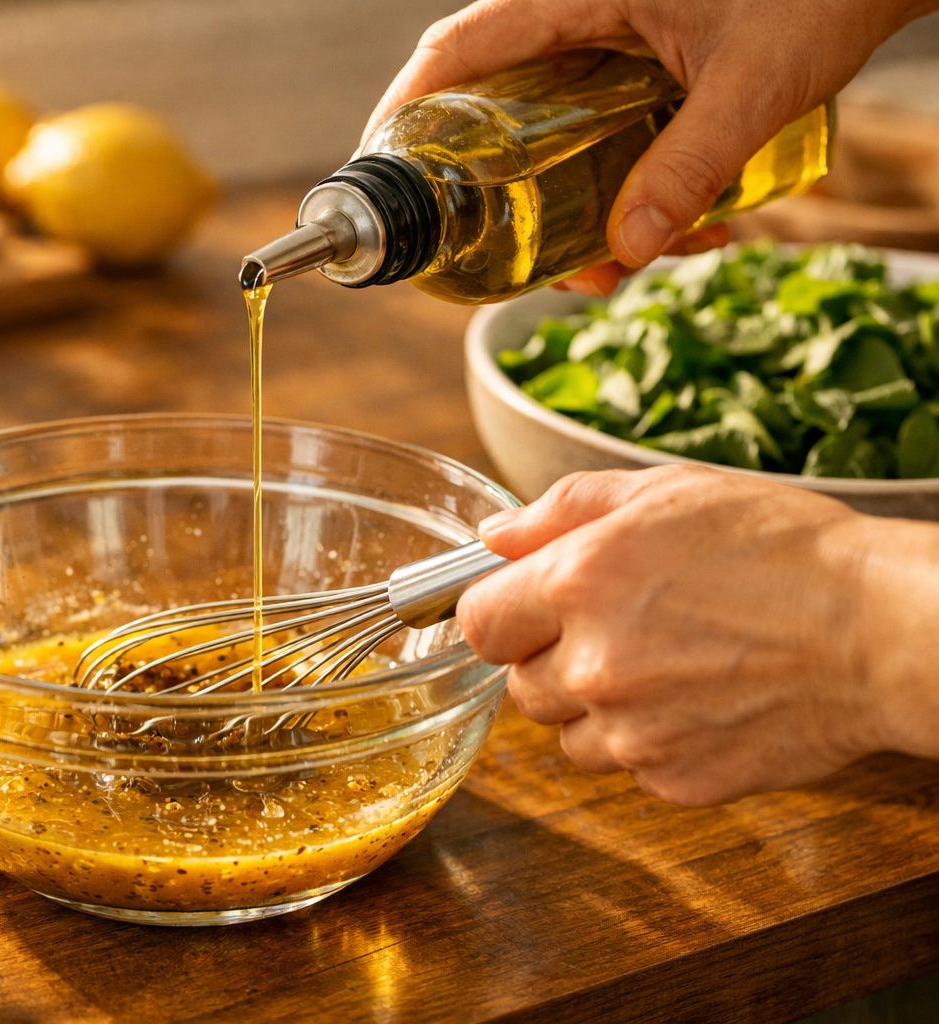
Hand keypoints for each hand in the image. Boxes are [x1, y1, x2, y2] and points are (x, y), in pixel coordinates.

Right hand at [364, 0, 937, 288]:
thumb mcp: (755, 83)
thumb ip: (690, 166)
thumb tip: (628, 252)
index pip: (456, 51)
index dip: (405, 116)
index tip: (386, 181)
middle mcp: (580, 13)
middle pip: (493, 105)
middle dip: (505, 197)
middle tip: (530, 262)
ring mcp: (612, 39)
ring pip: (552, 131)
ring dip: (578, 208)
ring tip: (628, 262)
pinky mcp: (645, 63)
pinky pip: (605, 132)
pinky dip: (627, 186)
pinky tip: (686, 226)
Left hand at [456, 466, 938, 804]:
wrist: (880, 632)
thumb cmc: (782, 550)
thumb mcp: (667, 492)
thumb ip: (562, 509)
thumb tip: (495, 535)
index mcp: (577, 584)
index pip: (475, 623)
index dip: (500, 613)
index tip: (527, 608)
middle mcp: (592, 665)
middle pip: (518, 684)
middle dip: (552, 658)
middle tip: (619, 628)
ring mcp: (633, 733)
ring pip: (567, 735)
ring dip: (596, 707)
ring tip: (666, 664)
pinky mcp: (674, 781)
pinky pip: (627, 766)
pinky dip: (650, 742)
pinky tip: (700, 700)